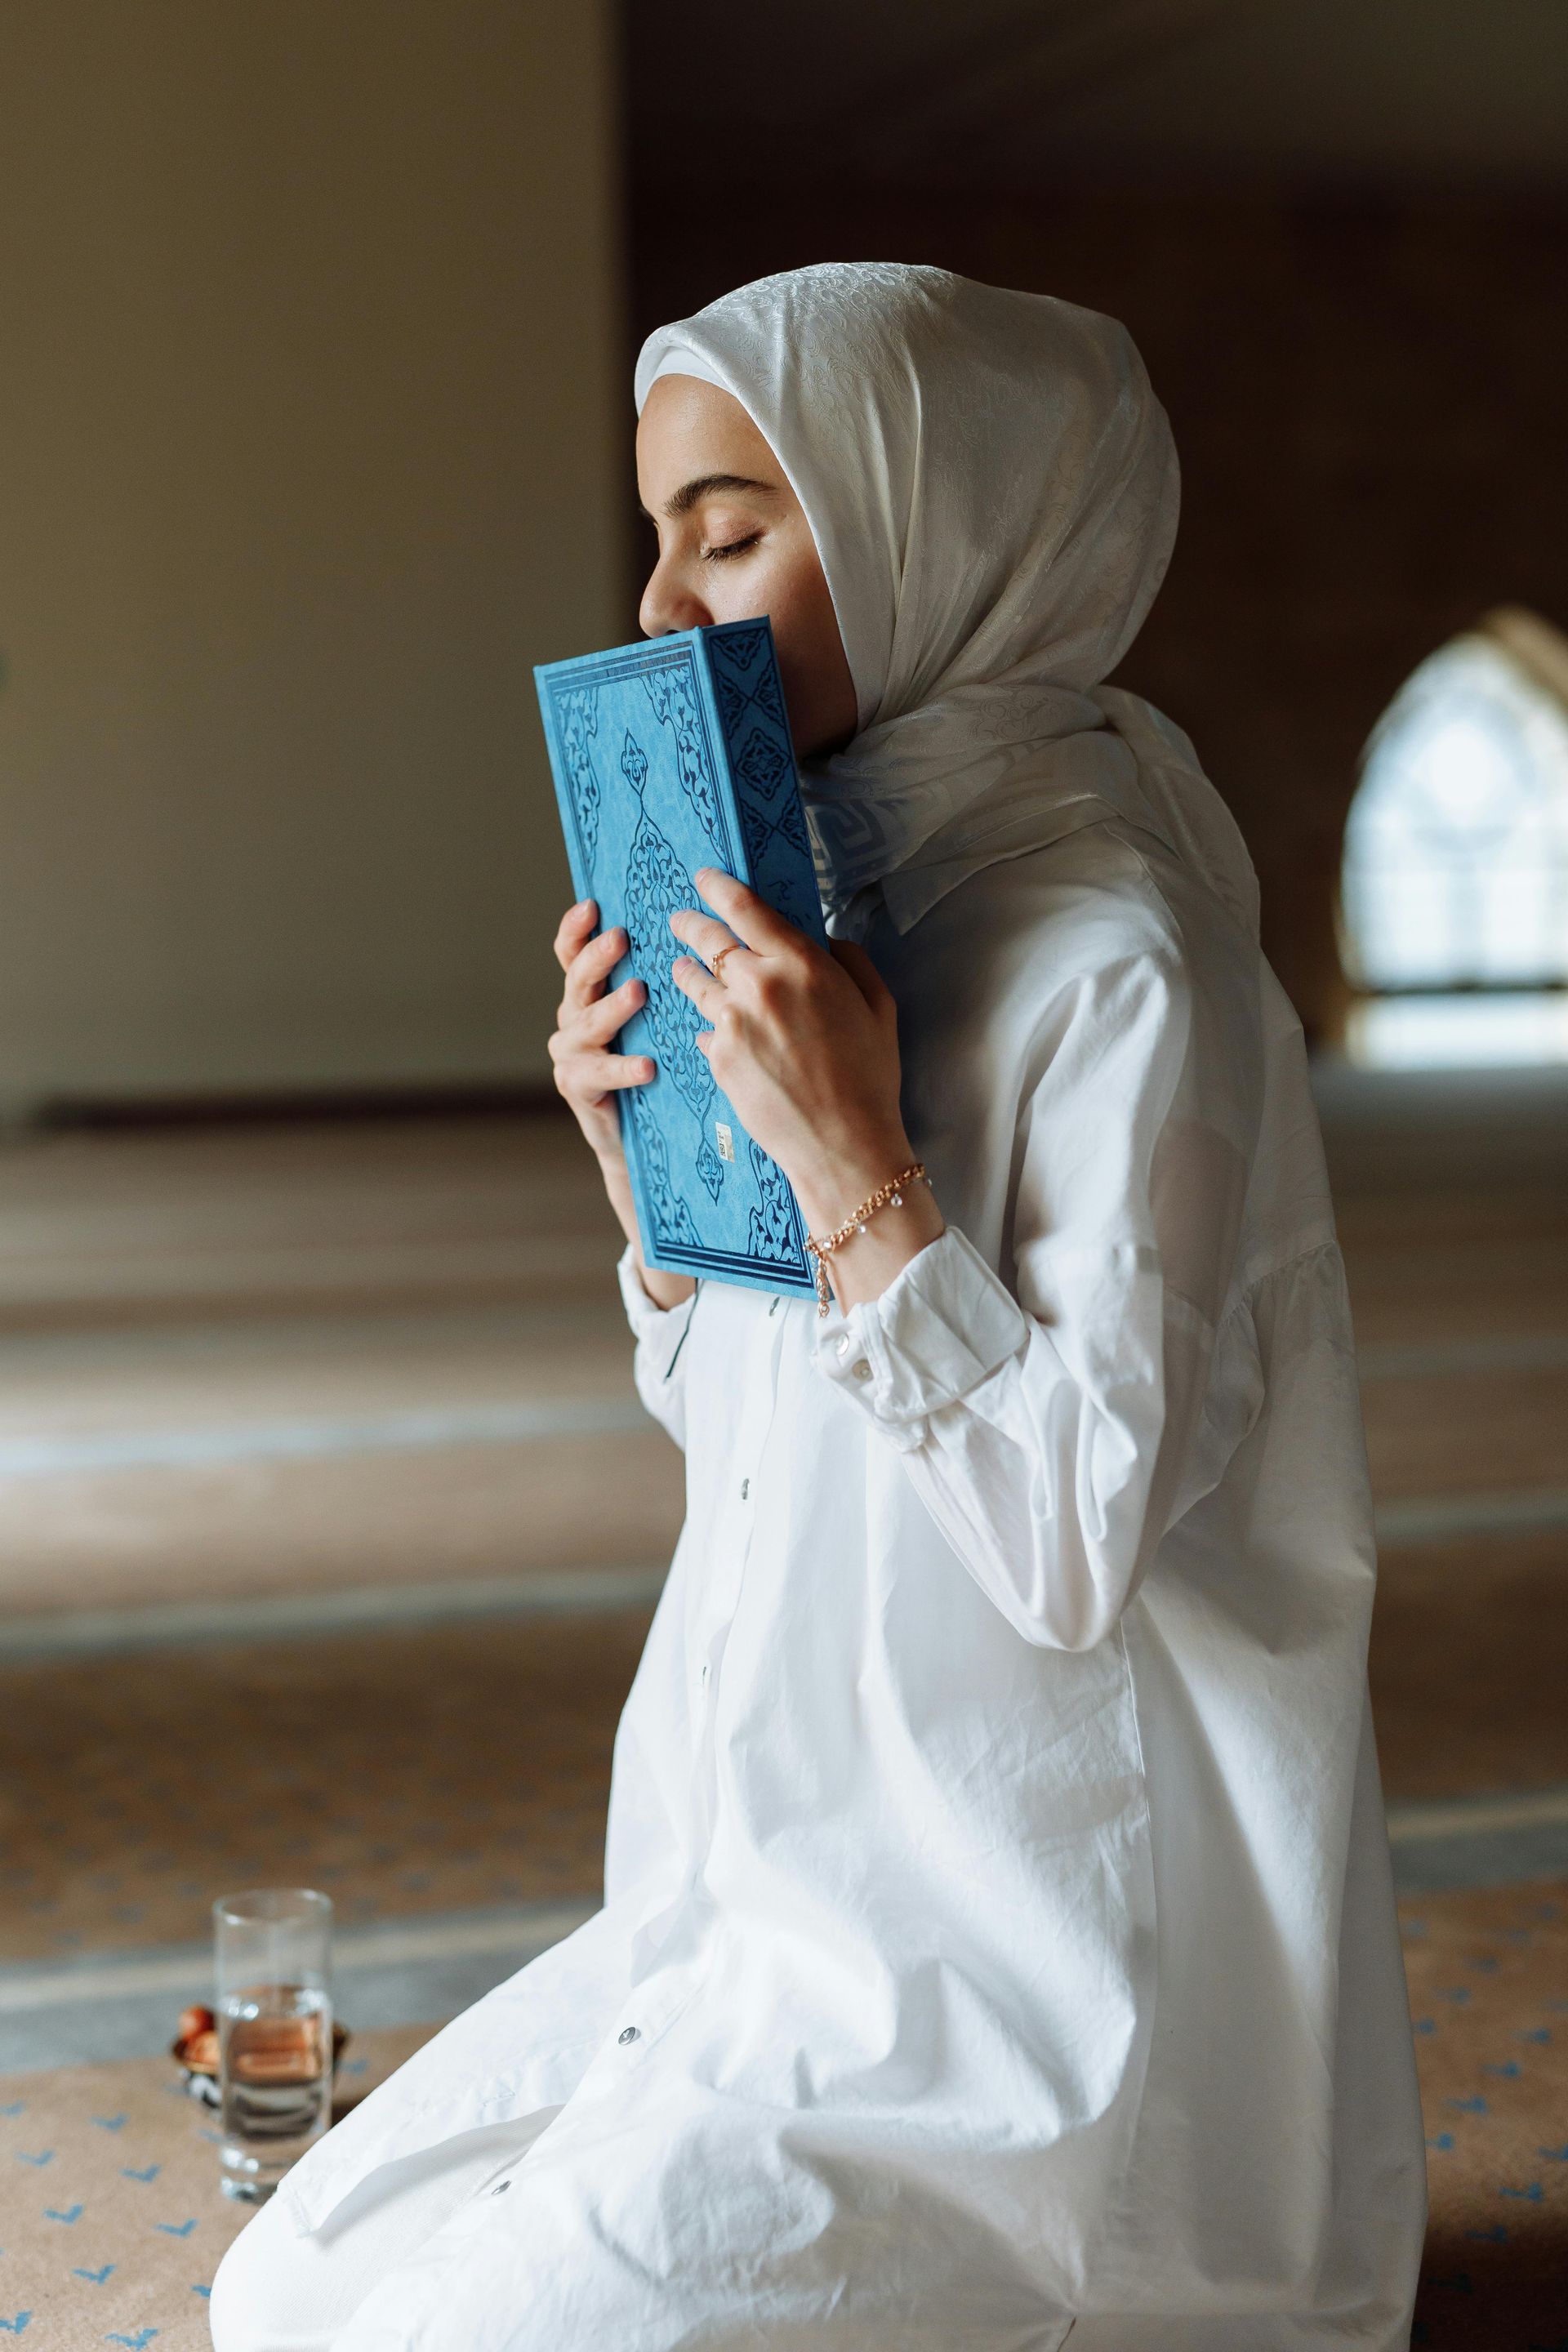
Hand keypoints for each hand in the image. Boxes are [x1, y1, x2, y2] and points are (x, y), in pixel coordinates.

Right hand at [548, 899, 651, 1162]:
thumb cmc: (656, 1063)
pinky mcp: (576, 1087)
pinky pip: (599, 1074)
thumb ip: (659, 982)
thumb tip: (695, 935)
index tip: (591, 906)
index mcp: (588, 993)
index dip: (576, 929)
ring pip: (588, 1024)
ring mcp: (570, 1053)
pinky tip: (647, 1067)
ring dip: (613, 1008)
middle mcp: (572, 1017)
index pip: (572, 953)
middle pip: (578, 980)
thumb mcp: (655, 1018)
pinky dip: (623, 1069)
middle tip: (620, 937)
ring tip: (638, 993)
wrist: (637, 1134)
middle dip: (597, 957)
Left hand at [668, 870, 943, 1303]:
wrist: (843, 1144)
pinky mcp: (718, 1058)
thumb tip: (825, 940)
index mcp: (803, 964)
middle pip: (709, 939)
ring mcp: (733, 1022)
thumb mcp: (878, 1007)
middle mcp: (760, 985)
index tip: (704, 877)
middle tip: (680, 919)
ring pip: (695, 983)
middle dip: (690, 924)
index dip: (718, 886)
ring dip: (686, 970)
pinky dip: (709, 1024)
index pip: (745, 908)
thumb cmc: (869, 1077)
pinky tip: (713, 1027)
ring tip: (681, 966)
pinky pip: (706, 1029)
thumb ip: (850, 961)